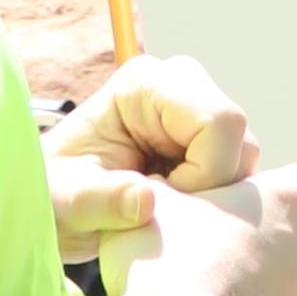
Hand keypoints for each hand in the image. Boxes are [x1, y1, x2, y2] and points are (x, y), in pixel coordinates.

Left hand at [47, 55, 254, 292]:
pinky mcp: (207, 140)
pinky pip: (238, 173)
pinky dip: (214, 199)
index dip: (206, 171)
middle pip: (240, 139)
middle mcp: (180, 87)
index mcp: (145, 85)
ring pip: (244, 159)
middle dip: (211, 186)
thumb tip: (146, 201)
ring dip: (212, 196)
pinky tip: (175, 207)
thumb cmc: (52, 195)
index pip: (220, 120)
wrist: (55, 208)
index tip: (160, 202)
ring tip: (164, 210)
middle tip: (163, 209)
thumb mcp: (64, 201)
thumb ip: (101, 200)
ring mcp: (197, 112)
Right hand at [118, 148, 296, 295]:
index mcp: (288, 200)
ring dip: (246, 277)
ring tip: (197, 283)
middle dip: (257, 235)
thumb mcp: (156, 202)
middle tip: (210, 240)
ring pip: (277, 277)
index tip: (239, 196)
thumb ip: (169, 189)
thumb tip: (159, 189)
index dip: (274, 187)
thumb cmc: (172, 254)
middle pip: (291, 232)